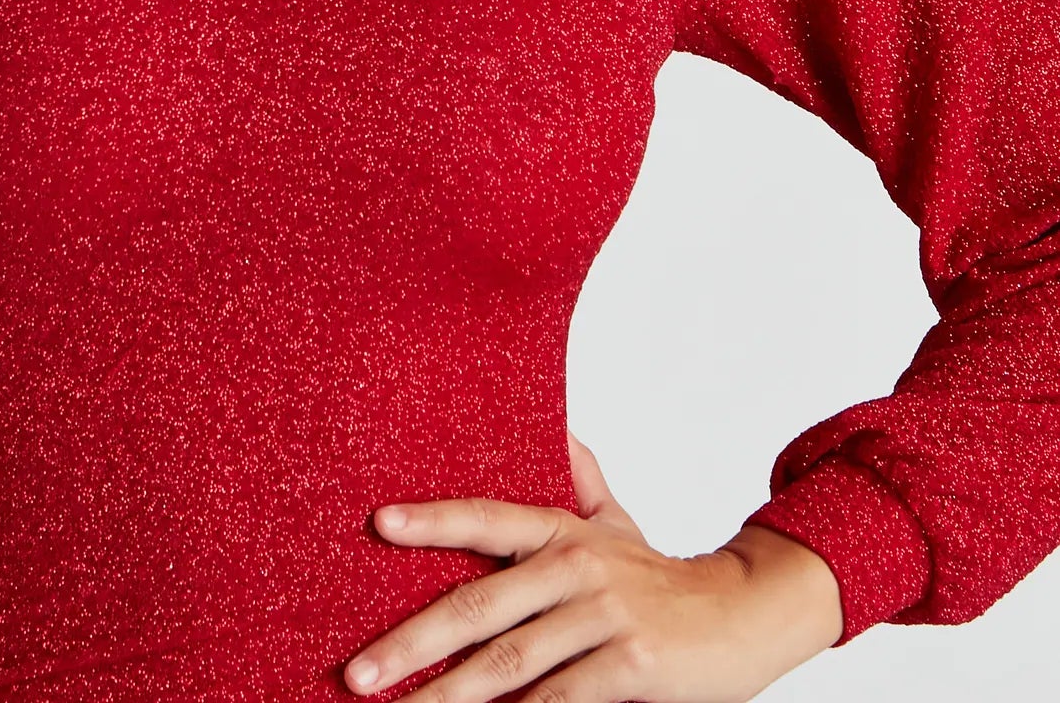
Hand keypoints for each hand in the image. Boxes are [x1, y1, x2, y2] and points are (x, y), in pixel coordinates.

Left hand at [342, 428, 843, 701]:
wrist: (751, 614)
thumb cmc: (666, 580)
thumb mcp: (619, 524)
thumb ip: (583, 483)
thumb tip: (564, 433)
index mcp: (564, 532)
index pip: (485, 517)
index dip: (431, 519)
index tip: (376, 524)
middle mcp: (576, 567)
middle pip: (478, 606)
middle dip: (411, 643)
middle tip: (357, 673)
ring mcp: (604, 616)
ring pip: (508, 663)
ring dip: (448, 698)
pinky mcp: (631, 665)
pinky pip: (559, 702)